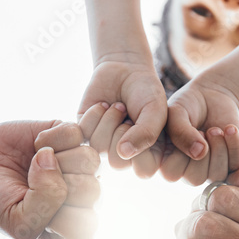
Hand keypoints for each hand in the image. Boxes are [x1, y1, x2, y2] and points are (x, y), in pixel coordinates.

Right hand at [0, 121, 99, 238]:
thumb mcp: (15, 221)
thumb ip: (43, 206)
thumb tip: (54, 160)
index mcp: (73, 224)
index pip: (86, 224)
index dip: (55, 214)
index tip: (28, 208)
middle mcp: (82, 195)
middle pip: (92, 189)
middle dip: (54, 184)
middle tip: (29, 182)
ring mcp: (78, 164)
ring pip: (90, 159)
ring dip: (55, 159)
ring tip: (34, 163)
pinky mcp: (70, 136)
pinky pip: (75, 133)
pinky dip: (49, 137)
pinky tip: (35, 145)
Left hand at [78, 57, 166, 171]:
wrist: (124, 68)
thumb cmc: (145, 91)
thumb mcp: (155, 110)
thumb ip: (146, 133)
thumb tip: (123, 153)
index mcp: (146, 155)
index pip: (143, 170)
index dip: (144, 149)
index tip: (147, 125)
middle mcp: (123, 155)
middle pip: (117, 163)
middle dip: (123, 133)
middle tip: (128, 115)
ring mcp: (103, 144)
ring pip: (99, 147)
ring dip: (109, 120)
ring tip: (118, 106)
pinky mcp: (84, 132)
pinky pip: (84, 133)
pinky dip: (95, 114)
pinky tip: (103, 105)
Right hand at [162, 77, 238, 184]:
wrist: (212, 97)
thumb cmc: (188, 105)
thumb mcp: (176, 112)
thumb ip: (180, 131)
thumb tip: (199, 153)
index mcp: (167, 162)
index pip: (171, 174)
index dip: (179, 154)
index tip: (184, 131)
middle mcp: (186, 171)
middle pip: (195, 179)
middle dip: (202, 151)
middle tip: (203, 130)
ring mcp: (209, 170)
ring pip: (217, 175)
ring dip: (219, 148)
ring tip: (215, 129)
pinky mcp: (230, 164)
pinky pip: (236, 165)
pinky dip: (235, 144)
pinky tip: (229, 129)